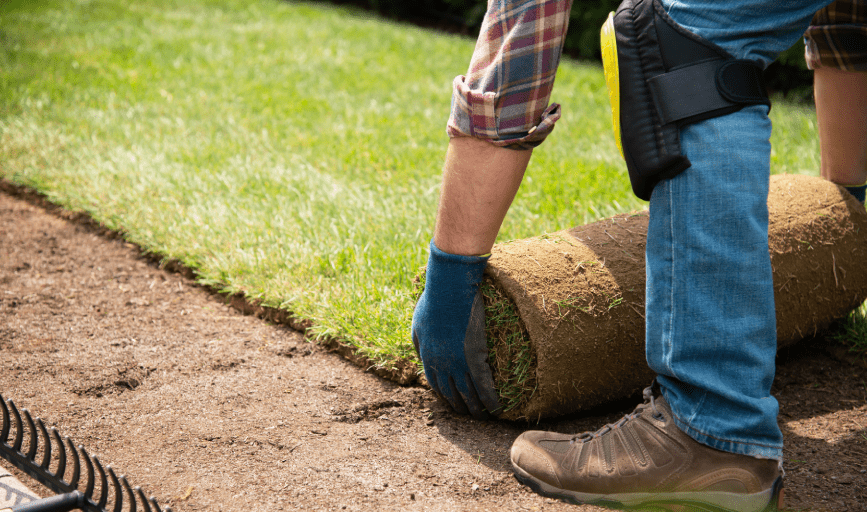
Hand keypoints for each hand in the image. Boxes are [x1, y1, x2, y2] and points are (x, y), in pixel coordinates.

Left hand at [411, 244, 501, 418]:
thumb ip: (420, 342)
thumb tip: (422, 353)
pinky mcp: (475, 358)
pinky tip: (497, 409)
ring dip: (476, 409)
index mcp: (427, 357)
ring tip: (484, 418)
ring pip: (468, 394)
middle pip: (451, 394)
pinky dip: (490, 400)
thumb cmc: (434, 300)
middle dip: (460, 407)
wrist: (449, 289)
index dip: (445, 396)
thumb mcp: (418, 323)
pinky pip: (484, 386)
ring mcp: (458, 363)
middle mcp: (442, 365)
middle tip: (469, 415)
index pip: (436, 385)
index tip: (452, 402)